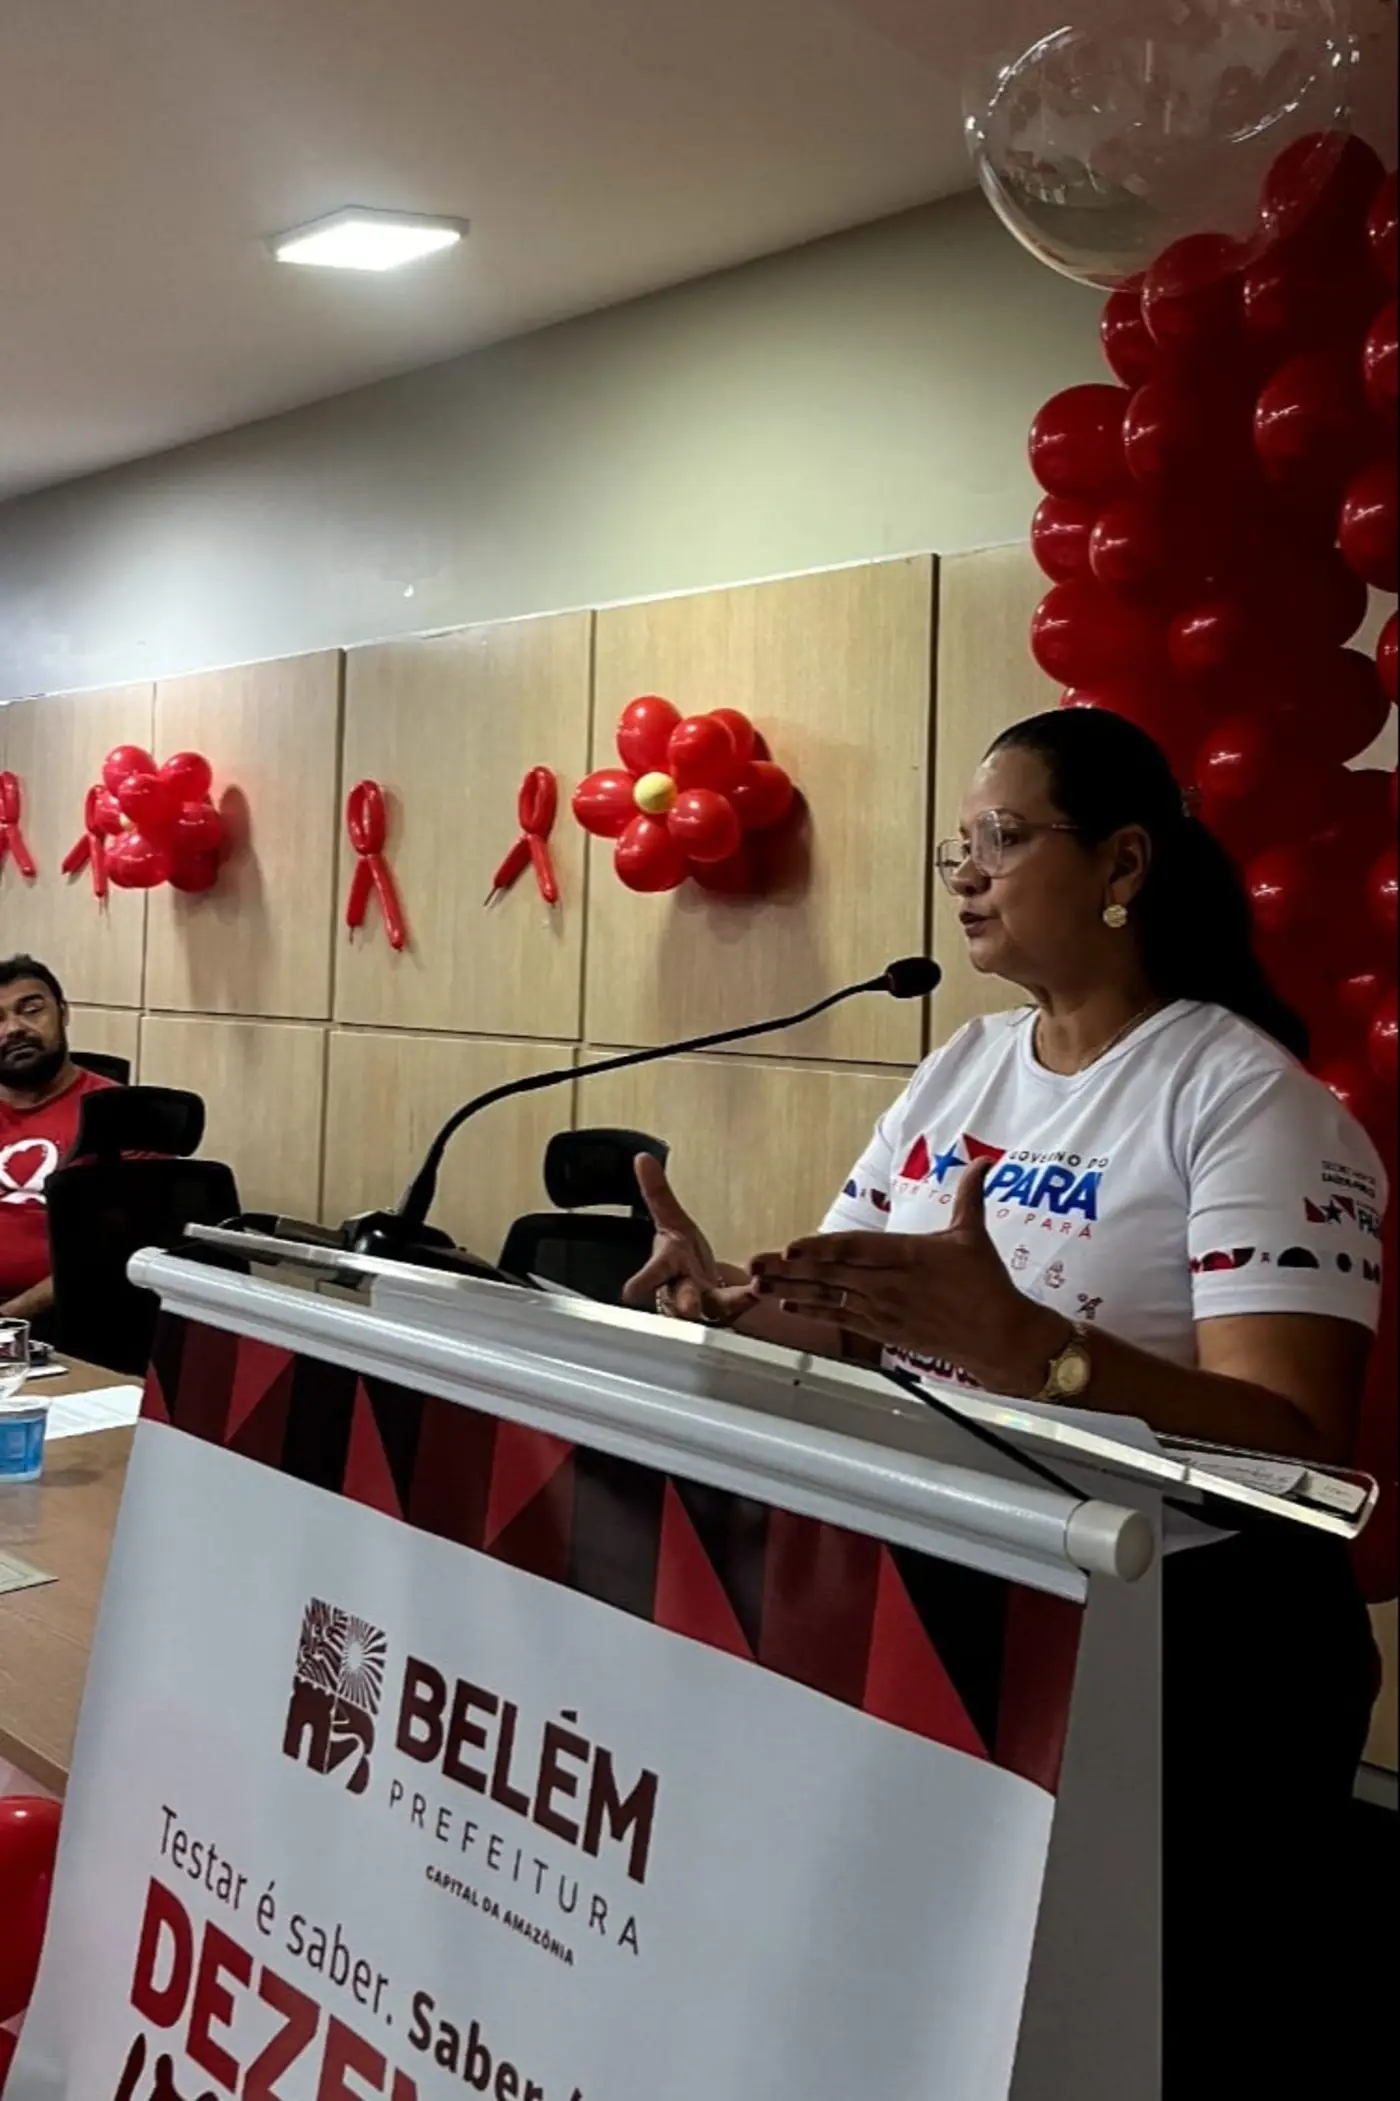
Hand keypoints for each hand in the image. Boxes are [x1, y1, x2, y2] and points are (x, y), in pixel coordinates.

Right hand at [623, 1156, 756, 1326]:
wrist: (700, 1286)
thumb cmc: (682, 1256)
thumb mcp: (672, 1222)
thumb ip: (657, 1193)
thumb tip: (642, 1158)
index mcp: (667, 1267)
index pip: (652, 1273)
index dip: (641, 1282)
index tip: (629, 1292)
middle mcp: (683, 1290)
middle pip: (681, 1297)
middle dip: (684, 1301)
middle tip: (688, 1306)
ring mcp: (706, 1304)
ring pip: (714, 1307)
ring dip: (730, 1301)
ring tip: (750, 1292)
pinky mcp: (729, 1310)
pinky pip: (741, 1304)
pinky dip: (752, 1296)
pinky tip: (763, 1288)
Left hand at [747, 1159, 1064, 1393]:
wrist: (999, 1336)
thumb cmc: (987, 1283)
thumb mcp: (973, 1235)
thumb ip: (969, 1195)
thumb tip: (983, 1160)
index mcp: (908, 1254)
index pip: (855, 1248)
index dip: (821, 1248)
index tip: (791, 1246)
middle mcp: (889, 1283)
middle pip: (832, 1273)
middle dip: (789, 1268)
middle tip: (754, 1262)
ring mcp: (884, 1309)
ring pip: (830, 1296)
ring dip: (792, 1290)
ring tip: (759, 1283)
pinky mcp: (884, 1330)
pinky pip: (842, 1319)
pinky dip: (815, 1312)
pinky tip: (789, 1305)